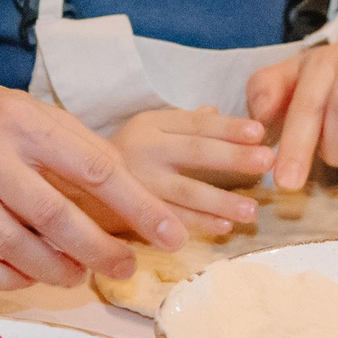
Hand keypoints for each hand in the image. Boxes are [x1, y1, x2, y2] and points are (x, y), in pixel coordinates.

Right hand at [0, 17, 190, 291]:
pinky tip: (32, 277)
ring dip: (56, 271)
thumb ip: (85, 152)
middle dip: (100, 250)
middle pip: (55, 217)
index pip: (95, 170)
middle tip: (126, 267)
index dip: (139, 207)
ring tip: (79, 274)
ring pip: (14, 248)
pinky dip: (10, 279)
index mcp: (25, 122)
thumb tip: (141, 201)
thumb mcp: (41, 114)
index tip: (171, 234)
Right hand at [106, 107, 273, 240]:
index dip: (228, 127)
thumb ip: (181, 123)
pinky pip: (170, 219)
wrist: (70, 187)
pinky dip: (198, 223)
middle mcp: (145, 149)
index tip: (259, 132)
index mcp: (151, 124)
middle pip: (194, 152)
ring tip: (252, 209)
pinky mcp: (131, 212)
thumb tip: (216, 111)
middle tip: (267, 161)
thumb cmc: (119, 157)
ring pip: (185, 190)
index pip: (196, 124)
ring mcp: (137, 182)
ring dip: (221, 200)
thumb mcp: (147, 130)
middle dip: (233, 157)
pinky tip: (224, 226)